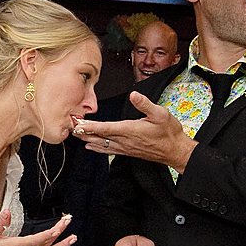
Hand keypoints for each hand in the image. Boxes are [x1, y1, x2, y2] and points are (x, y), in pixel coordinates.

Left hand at [75, 93, 196, 171]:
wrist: (175, 151)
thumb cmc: (169, 132)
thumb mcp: (161, 114)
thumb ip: (145, 104)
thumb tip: (133, 94)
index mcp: (130, 130)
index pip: (105, 128)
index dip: (90, 126)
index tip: (78, 124)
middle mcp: (125, 141)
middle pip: (99, 137)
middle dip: (83, 132)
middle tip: (69, 127)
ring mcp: (125, 148)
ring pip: (102, 144)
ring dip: (87, 139)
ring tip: (75, 135)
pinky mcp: (128, 151)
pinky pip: (108, 150)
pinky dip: (97, 148)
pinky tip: (90, 147)